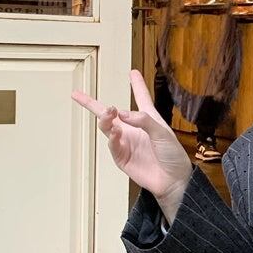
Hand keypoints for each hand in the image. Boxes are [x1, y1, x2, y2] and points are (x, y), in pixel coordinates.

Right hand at [71, 70, 192, 222]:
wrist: (174, 180)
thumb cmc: (173, 156)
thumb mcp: (163, 133)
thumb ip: (144, 120)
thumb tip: (122, 113)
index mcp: (148, 121)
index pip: (141, 98)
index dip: (137, 85)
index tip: (132, 72)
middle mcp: (134, 130)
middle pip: (109, 114)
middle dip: (92, 104)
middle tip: (78, 95)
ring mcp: (127, 143)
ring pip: (107, 127)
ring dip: (105, 118)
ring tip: (109, 111)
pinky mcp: (122, 158)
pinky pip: (113, 145)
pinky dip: (112, 137)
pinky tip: (115, 132)